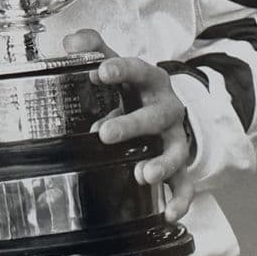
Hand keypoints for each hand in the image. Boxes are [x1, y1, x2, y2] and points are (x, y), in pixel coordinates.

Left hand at [63, 30, 194, 221]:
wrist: (163, 106)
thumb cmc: (132, 87)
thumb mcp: (115, 62)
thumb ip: (93, 48)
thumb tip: (70, 44)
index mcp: (151, 81)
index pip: (138, 70)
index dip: (120, 70)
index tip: (100, 72)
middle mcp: (167, 109)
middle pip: (154, 116)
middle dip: (131, 125)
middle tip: (104, 133)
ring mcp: (176, 138)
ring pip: (175, 151)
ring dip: (161, 164)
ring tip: (142, 174)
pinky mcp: (181, 165)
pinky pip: (186, 184)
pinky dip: (180, 199)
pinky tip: (168, 211)